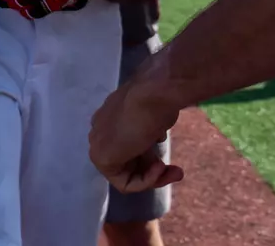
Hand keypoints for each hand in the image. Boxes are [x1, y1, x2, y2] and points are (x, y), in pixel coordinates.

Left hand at [89, 63, 183, 193]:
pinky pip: (123, 182)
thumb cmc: (159, 100)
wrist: (155, 92)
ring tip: (173, 172)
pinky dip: (145, 181)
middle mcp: (100, 130)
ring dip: (153, 176)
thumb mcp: (155, 118)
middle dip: (154, 169)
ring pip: (126, 173)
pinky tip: (159, 169)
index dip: (151, 157)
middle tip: (177, 172)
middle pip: (127, 161)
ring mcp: (98, 143)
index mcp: (110, 118)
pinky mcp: (101, 157)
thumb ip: (148, 130)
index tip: (169, 158)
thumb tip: (153, 137)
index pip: (128, 146)